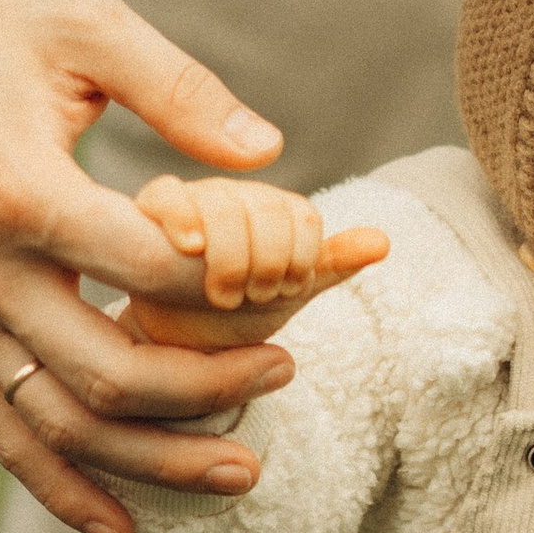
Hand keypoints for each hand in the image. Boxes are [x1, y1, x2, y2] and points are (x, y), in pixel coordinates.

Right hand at [0, 0, 296, 532]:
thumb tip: (269, 150)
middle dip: (212, 390)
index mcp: (22, 194)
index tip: (305, 272)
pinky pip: (8, 435)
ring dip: (156, 464)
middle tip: (289, 369)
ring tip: (242, 471)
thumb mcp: (82, 26)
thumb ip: (179, 85)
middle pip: (112, 374)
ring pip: (64, 428)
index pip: (149, 268)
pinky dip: (65, 492)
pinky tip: (126, 530)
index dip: (236, 284)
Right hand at [126, 175, 388, 349]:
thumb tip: (382, 242)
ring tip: (226, 295)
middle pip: (265, 208)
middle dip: (268, 260)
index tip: (288, 289)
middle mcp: (236, 194)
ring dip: (231, 255)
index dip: (301, 256)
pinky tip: (191, 248)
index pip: (302, 216)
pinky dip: (181, 217)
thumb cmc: (239, 308)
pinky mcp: (151, 208)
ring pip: (220, 203)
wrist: (181, 338)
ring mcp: (193, 197)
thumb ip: (332, 263)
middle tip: (257, 295)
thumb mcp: (291, 289)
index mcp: (275, 209)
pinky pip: (166, 194)